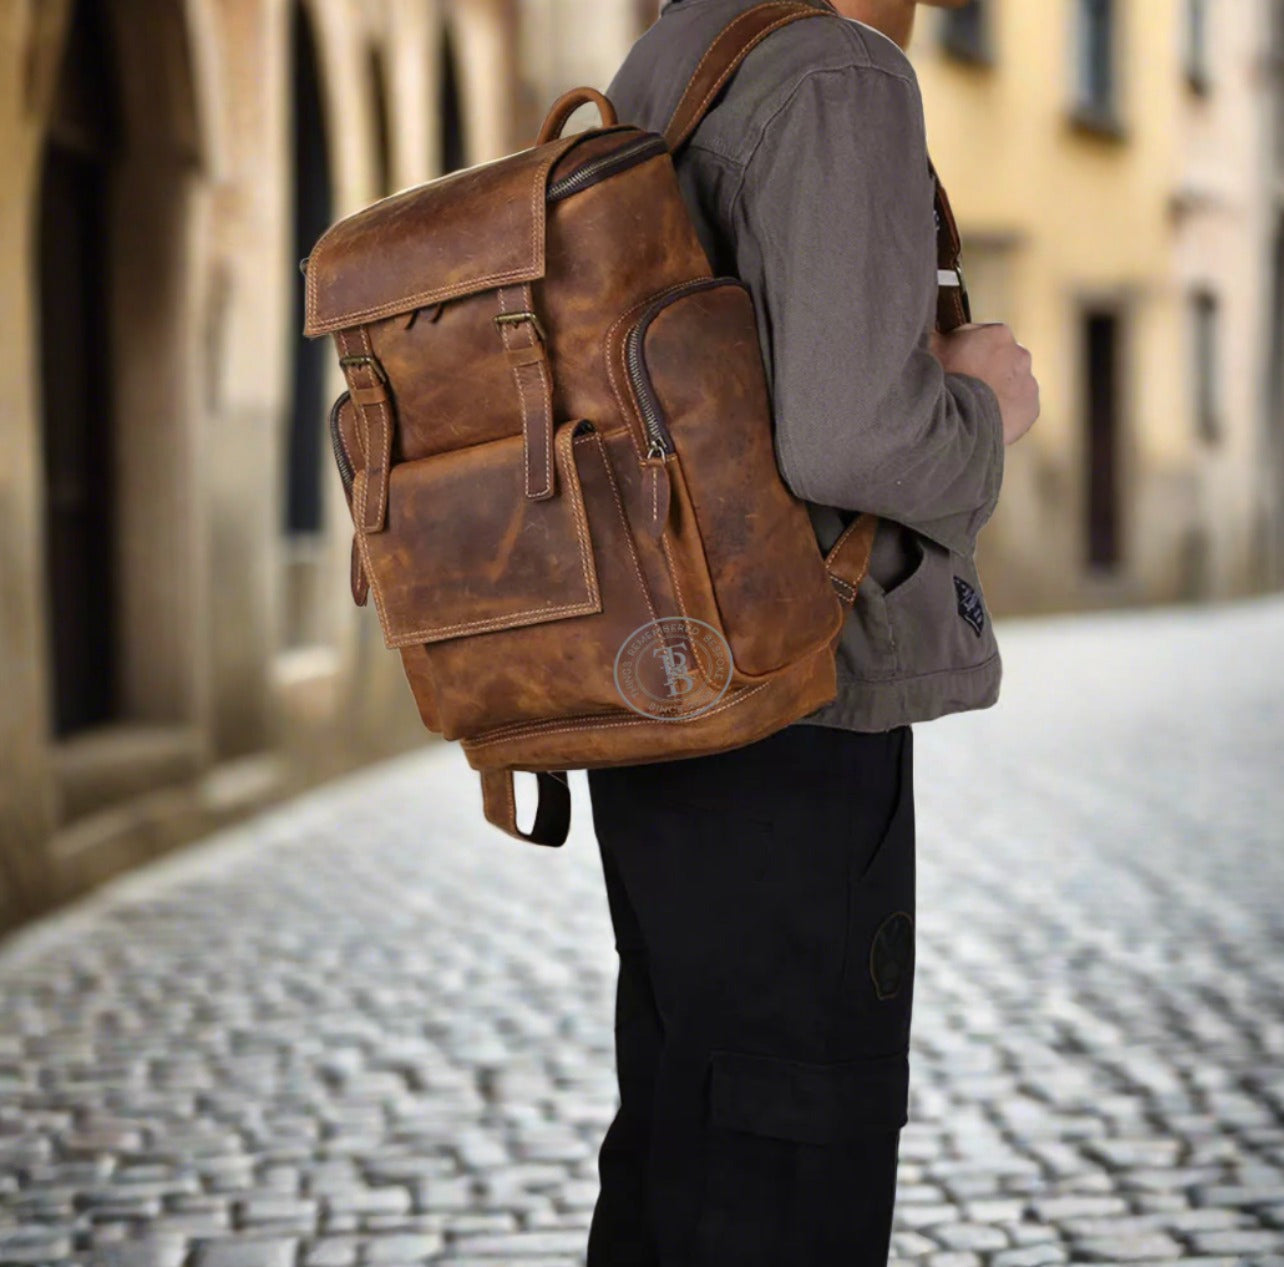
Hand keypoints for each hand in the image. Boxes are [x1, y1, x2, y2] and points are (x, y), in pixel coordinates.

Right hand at [930, 322, 1039, 445]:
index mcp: (998, 334)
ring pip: (1013, 384)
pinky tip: (988, 419)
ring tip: (977, 406)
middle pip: (1004, 360)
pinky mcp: (1031, 409)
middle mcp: (1020, 354)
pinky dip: (1006, 412)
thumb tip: (934, 333)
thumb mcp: (930, 349)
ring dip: (999, 391)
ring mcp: (1028, 383)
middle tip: (967, 385)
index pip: (985, 336)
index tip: (956, 362)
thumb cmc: (944, 380)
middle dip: (989, 369)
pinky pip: (1018, 408)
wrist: (958, 422)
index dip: (969, 350)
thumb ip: (937, 336)